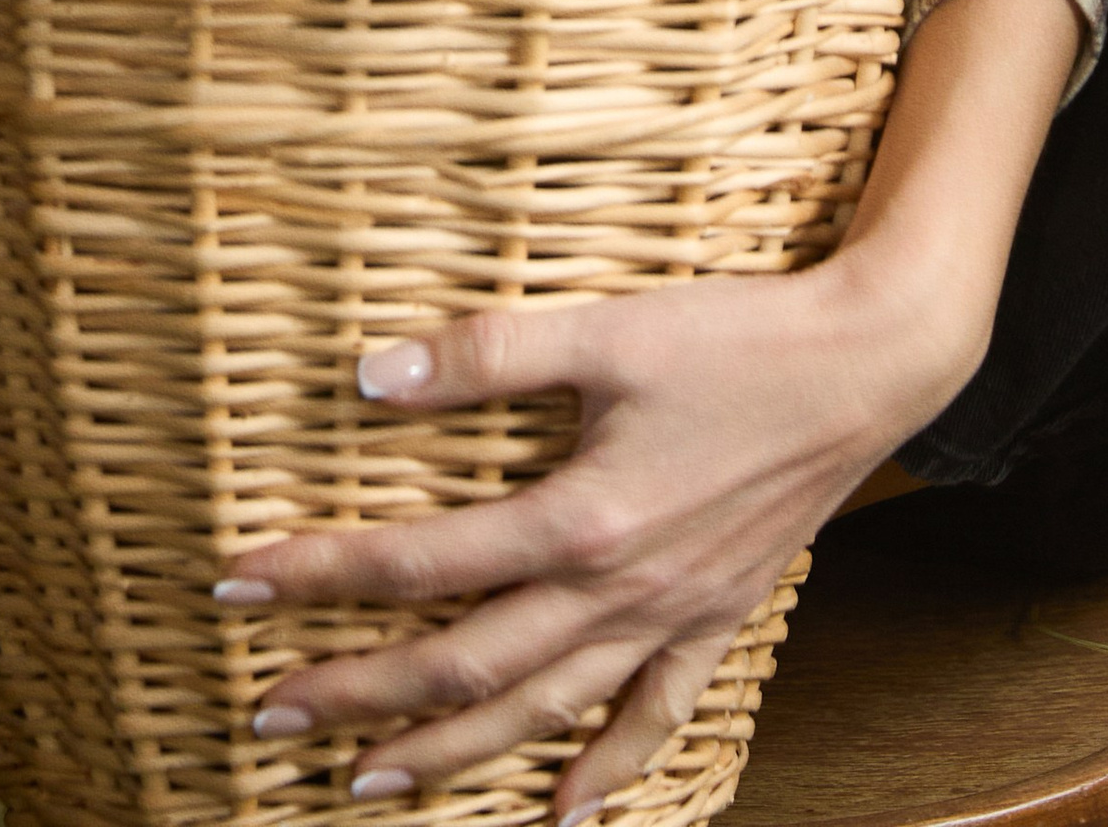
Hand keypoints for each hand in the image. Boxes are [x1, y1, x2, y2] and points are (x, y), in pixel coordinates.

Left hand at [227, 255, 984, 821]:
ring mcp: (670, 618)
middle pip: (464, 664)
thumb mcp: (608, 329)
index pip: (422, 564)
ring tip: (369, 782)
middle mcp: (618, 591)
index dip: (323, 575)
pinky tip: (562, 818)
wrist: (868, 365)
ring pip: (542, 712)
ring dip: (451, 752)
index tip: (238, 579)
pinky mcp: (716, 618)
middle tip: (268, 713)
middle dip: (359, 693)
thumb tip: (371, 373)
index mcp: (580, 520)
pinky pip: (654, 719)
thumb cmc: (739, 337)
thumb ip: (487, 354)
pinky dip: (605, 773)